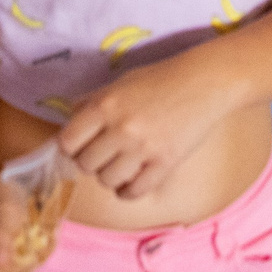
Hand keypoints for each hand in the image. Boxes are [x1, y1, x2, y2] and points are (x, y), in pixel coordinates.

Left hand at [57, 53, 229, 200]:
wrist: (202, 83)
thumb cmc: (158, 79)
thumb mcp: (119, 83)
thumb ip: (92, 102)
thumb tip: (68, 121)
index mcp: (104, 105)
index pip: (68, 142)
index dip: (71, 147)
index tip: (79, 146)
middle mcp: (120, 128)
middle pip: (86, 165)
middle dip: (91, 162)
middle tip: (103, 154)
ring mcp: (143, 148)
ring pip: (108, 181)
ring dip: (110, 176)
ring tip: (119, 165)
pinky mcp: (165, 163)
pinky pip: (134, 191)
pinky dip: (128, 190)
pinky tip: (132, 179)